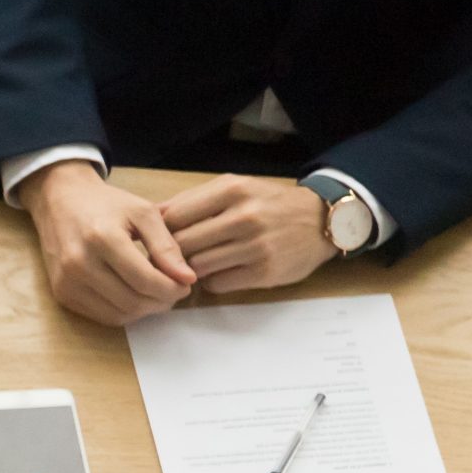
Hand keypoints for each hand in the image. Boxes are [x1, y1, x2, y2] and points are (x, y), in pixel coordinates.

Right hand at [18, 159, 196, 325]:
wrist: (60, 202)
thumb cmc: (105, 204)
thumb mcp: (142, 212)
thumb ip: (166, 246)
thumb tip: (187, 278)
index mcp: (102, 238)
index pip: (145, 280)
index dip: (172, 288)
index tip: (186, 283)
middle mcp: (79, 264)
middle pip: (133, 301)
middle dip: (162, 301)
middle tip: (174, 290)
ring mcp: (67, 282)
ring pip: (119, 315)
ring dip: (145, 310)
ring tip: (156, 292)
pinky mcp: (62, 294)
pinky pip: (102, 317)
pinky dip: (125, 312)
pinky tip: (134, 295)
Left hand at [161, 175, 337, 295]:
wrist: (321, 221)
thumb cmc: (269, 204)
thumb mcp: (235, 188)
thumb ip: (194, 200)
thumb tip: (150, 215)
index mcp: (232, 190)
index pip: (173, 217)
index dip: (159, 232)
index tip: (158, 239)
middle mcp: (245, 216)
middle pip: (182, 244)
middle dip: (171, 254)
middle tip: (172, 257)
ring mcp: (256, 246)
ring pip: (196, 267)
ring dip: (191, 270)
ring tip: (198, 263)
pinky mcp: (264, 272)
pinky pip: (217, 284)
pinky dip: (212, 281)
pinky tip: (221, 272)